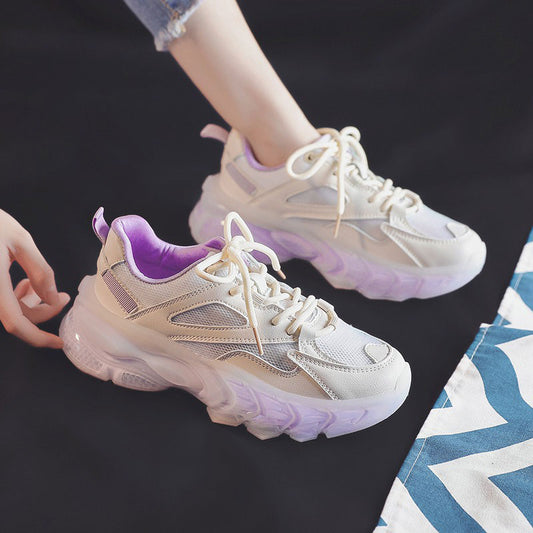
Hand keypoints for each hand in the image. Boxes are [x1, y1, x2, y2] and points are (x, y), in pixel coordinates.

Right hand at [0, 210, 69, 347]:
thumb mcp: (20, 241)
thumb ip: (40, 270)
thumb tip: (52, 297)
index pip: (16, 324)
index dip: (39, 338)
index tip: (59, 341)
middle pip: (17, 318)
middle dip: (43, 310)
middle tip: (62, 296)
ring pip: (10, 310)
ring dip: (30, 303)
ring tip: (41, 284)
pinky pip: (2, 300)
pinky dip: (17, 297)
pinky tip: (25, 281)